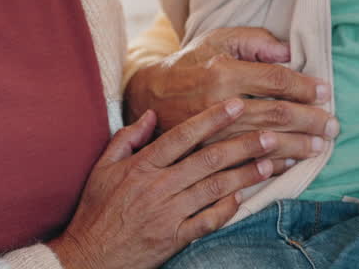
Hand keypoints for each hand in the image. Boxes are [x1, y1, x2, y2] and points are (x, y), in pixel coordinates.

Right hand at [50, 101, 275, 268]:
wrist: (88, 257)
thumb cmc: (96, 210)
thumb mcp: (102, 168)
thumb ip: (128, 138)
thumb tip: (153, 114)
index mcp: (141, 166)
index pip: (183, 135)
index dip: (213, 118)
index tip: (238, 104)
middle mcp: (158, 187)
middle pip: (208, 160)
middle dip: (243, 145)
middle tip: (271, 134)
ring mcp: (167, 214)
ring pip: (214, 189)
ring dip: (245, 175)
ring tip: (270, 163)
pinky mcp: (173, 239)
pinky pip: (207, 221)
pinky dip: (227, 209)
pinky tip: (244, 198)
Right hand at [123, 26, 337, 166]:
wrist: (148, 94)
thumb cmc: (191, 62)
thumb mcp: (218, 39)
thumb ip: (255, 40)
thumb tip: (288, 52)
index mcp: (223, 72)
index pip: (276, 80)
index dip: (305, 86)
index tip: (325, 92)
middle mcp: (217, 104)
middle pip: (276, 114)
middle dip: (310, 120)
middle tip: (333, 126)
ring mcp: (209, 133)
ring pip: (263, 143)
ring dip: (296, 145)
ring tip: (318, 146)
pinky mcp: (202, 154)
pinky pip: (242, 164)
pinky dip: (270, 165)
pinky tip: (289, 163)